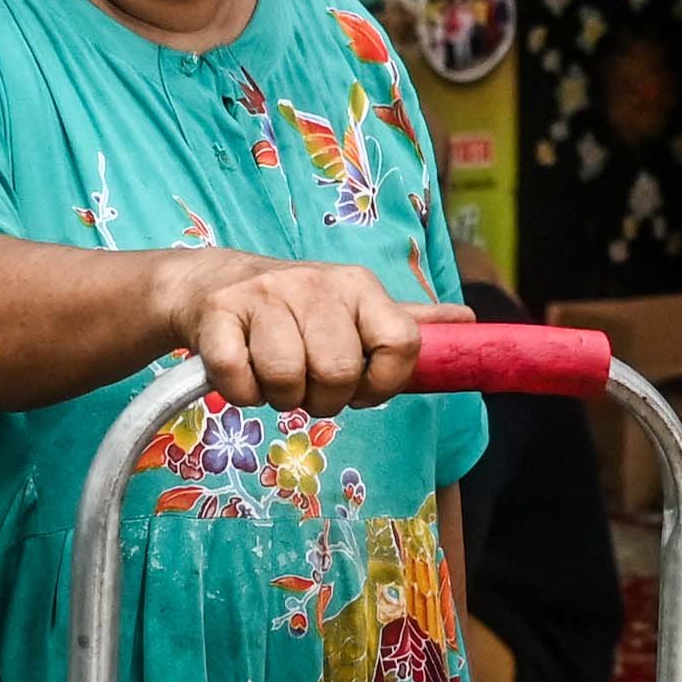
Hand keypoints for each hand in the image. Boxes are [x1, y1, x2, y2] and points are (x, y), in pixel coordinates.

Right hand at [166, 254, 460, 411]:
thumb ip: (408, 324)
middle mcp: (316, 282)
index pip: (400, 345)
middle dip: (324, 399)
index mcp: (360, 285)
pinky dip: (240, 392)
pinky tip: (241, 369)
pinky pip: (238, 380)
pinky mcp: (218, 313)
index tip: (359, 386)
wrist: (212, 284)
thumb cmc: (296, 311)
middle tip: (308, 385)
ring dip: (279, 396)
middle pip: (339, 374)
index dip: (382, 384)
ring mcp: (264, 294)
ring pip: (287, 379)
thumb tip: (469, 322)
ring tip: (273, 375)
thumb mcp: (356, 310)